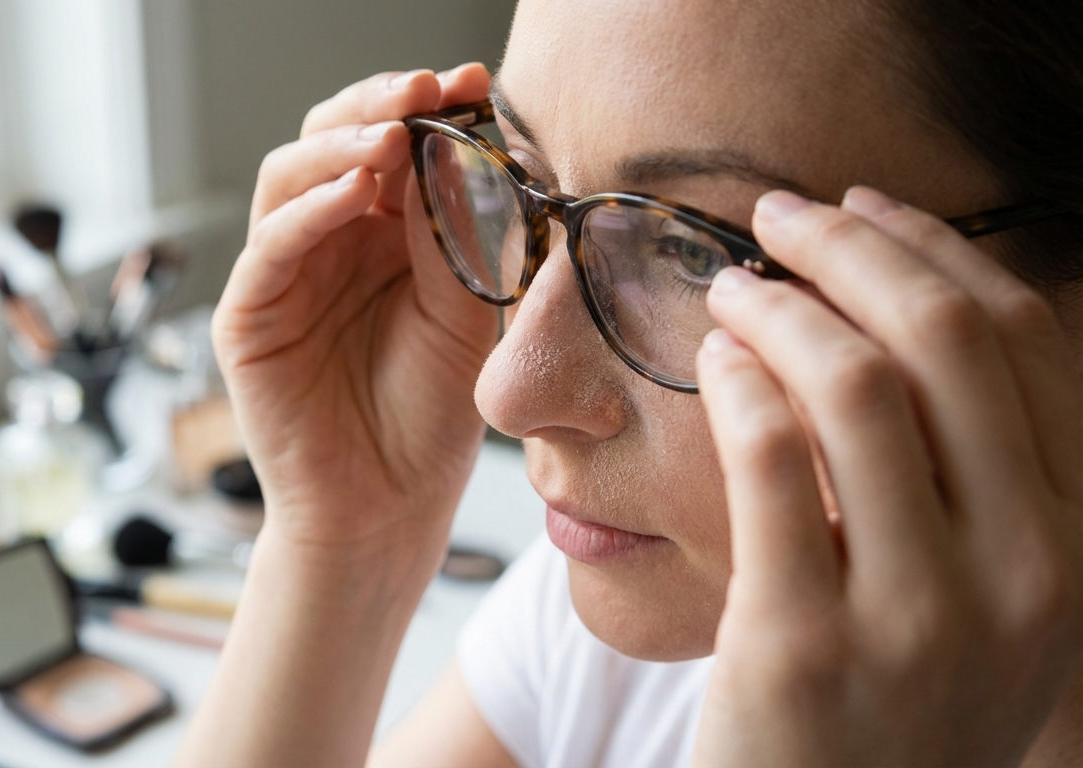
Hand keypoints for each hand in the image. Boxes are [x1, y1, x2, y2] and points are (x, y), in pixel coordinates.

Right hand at [213, 64, 496, 566]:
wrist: (390, 507)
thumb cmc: (428, 416)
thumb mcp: (463, 311)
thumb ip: (453, 233)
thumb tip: (449, 145)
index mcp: (383, 235)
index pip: (390, 147)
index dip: (426, 109)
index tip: (472, 84)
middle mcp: (328, 243)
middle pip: (331, 144)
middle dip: (378, 108)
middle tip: (425, 88)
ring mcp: (283, 275)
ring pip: (289, 180)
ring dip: (341, 148)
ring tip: (393, 135)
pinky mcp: (248, 317)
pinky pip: (270, 248)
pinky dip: (310, 213)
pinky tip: (357, 193)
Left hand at [693, 186, 1082, 765]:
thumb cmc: (894, 694)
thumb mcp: (984, 591)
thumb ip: (976, 468)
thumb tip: (902, 299)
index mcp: (1078, 538)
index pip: (1022, 340)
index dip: (935, 249)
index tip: (863, 204)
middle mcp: (1029, 571)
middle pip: (946, 338)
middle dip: (850, 247)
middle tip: (773, 215)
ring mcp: (923, 613)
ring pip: (854, 383)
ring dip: (779, 305)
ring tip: (730, 288)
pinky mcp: (806, 644)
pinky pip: (770, 460)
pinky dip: (737, 381)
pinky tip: (712, 358)